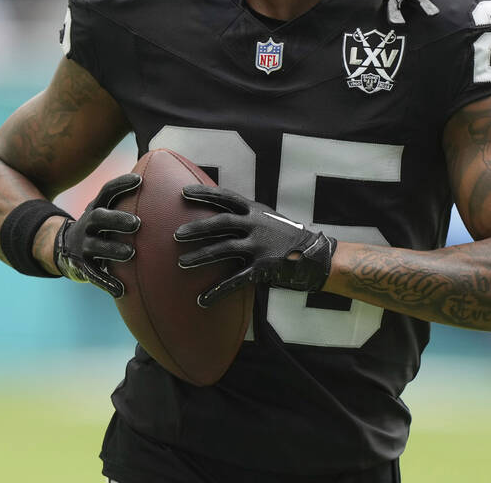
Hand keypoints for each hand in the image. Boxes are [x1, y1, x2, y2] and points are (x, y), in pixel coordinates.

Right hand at [54, 174, 140, 297]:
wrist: (64, 250)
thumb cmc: (101, 228)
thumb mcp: (108, 211)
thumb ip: (129, 201)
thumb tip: (167, 180)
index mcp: (97, 207)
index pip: (107, 191)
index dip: (122, 184)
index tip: (139, 180)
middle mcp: (88, 224)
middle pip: (100, 217)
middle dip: (117, 219)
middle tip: (138, 223)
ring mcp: (83, 245)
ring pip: (96, 247)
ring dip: (113, 250)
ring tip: (131, 254)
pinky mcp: (82, 266)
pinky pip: (94, 275)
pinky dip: (107, 282)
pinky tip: (121, 290)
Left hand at [174, 185, 336, 306]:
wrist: (314, 254)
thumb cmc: (286, 235)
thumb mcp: (268, 218)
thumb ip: (247, 216)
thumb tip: (219, 214)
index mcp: (256, 210)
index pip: (226, 197)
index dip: (205, 193)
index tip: (183, 192)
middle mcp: (256, 225)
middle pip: (221, 223)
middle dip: (197, 228)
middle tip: (176, 234)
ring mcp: (260, 246)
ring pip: (224, 249)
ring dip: (201, 256)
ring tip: (182, 263)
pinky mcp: (263, 268)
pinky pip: (236, 280)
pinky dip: (217, 290)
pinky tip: (202, 299)